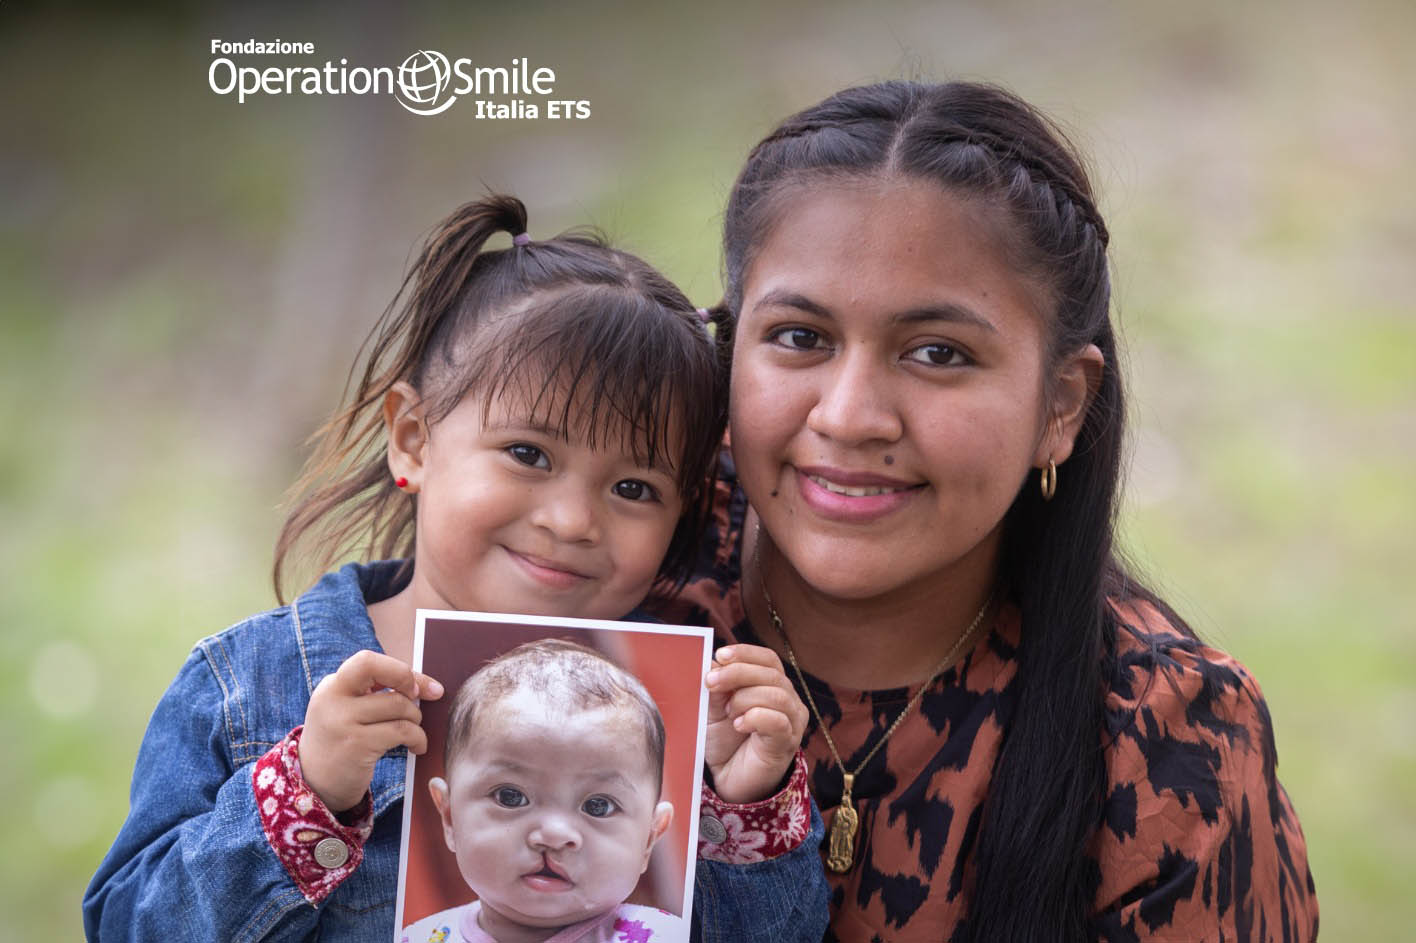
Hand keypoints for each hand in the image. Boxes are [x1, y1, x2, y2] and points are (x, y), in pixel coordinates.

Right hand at [300, 650, 443, 812]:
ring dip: (416, 718)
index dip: (397, 669)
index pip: (367, 661)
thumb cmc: (344, 743)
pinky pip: (402, 730)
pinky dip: (418, 737)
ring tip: (413, 732)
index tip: (414, 687)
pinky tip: (417, 747)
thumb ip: (379, 693)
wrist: (316, 786)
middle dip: (406, 677)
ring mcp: (341, 721)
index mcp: (332, 686)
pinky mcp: (356, 745)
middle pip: (375, 667)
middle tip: (418, 698)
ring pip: (397, 704)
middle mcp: (332, 698)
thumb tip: (429, 687)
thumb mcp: (350, 712)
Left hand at [703, 645, 807, 803]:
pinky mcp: (787, 742)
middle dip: (738, 673)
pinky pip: (778, 721)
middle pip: (771, 673)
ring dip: (745, 699)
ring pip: (777, 695)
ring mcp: (791, 721)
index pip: (767, 659)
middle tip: (711, 682)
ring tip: (728, 713)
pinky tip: (739, 725)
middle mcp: (788, 699)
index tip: (720, 655)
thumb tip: (714, 663)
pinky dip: (754, 717)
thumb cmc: (724, 740)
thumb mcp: (713, 708)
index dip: (745, 653)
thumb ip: (716, 686)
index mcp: (771, 685)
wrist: (728, 780)